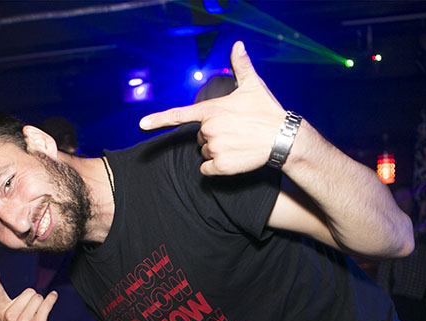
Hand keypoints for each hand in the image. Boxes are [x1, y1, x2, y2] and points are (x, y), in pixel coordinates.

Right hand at [0, 270, 57, 320]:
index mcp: (2, 314)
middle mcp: (10, 317)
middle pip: (28, 292)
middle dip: (33, 299)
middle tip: (31, 314)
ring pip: (38, 297)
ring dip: (41, 303)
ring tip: (37, 317)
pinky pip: (47, 302)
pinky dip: (52, 298)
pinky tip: (53, 297)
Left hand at [139, 41, 284, 175]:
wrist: (283, 138)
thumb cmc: (267, 111)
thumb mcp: (253, 86)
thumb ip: (240, 66)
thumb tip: (238, 45)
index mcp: (212, 110)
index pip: (180, 114)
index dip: (159, 119)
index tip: (142, 124)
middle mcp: (209, 129)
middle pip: (199, 138)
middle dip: (213, 136)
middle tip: (234, 131)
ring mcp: (214, 148)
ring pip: (204, 153)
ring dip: (217, 151)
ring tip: (238, 143)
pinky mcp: (221, 166)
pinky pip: (207, 170)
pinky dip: (217, 168)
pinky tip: (234, 158)